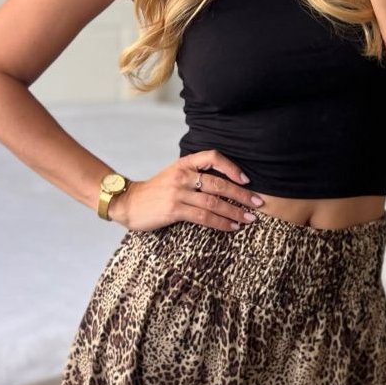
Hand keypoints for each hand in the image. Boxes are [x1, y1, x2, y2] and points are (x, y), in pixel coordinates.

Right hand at [107, 151, 265, 232]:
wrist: (128, 202)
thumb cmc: (154, 191)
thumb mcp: (173, 175)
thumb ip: (194, 175)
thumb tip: (223, 184)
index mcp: (183, 164)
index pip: (212, 157)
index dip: (231, 167)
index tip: (246, 179)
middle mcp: (182, 175)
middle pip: (218, 183)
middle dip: (241, 195)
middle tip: (257, 204)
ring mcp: (178, 192)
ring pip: (214, 202)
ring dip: (234, 212)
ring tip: (248, 219)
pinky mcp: (174, 210)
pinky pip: (203, 217)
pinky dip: (220, 223)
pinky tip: (231, 227)